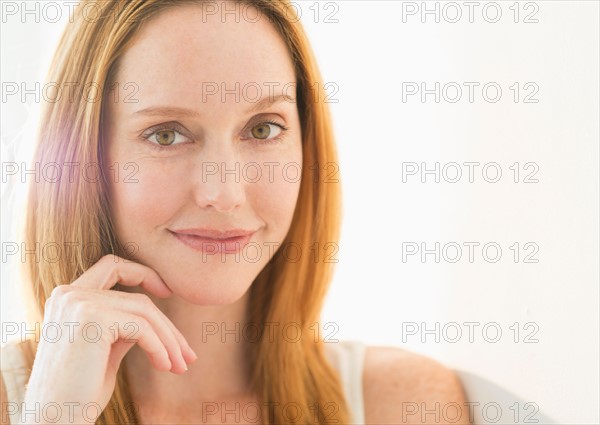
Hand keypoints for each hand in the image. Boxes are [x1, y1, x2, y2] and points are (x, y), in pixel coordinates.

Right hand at [21, 254, 196, 423]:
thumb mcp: (105, 348)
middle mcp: (68, 293)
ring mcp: (78, 303)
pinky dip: (159, 347)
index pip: (112, 266)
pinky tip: (165, 366)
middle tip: (187, 354)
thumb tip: (154, 318)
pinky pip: (142, 328)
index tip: (167, 292)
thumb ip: (123, 325)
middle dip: (167, 326)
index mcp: (67, 297)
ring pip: (144, 312)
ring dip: (169, 340)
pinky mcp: (92, 317)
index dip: (143, 273)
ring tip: (181, 365)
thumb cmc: (80, 391)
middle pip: (137, 297)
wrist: (56, 421)